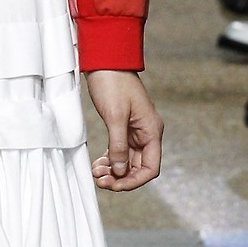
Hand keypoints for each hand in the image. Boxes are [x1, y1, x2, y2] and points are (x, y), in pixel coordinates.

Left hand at [85, 70, 162, 190]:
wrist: (106, 60)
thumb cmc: (113, 84)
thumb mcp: (115, 116)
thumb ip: (119, 145)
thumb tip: (120, 170)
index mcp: (152, 131)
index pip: (150, 167)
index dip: (134, 181)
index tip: (115, 185)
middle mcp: (147, 133)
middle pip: (138, 167)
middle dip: (120, 177)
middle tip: (100, 181)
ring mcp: (135, 130)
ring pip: (127, 161)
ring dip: (113, 170)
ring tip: (96, 173)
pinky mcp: (123, 127)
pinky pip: (120, 151)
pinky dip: (110, 160)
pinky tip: (97, 164)